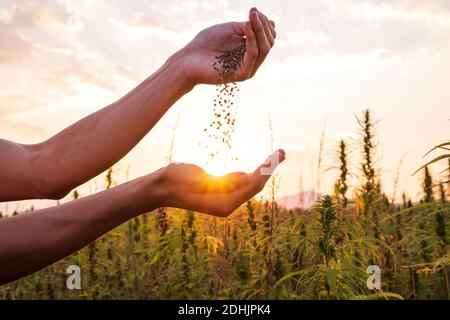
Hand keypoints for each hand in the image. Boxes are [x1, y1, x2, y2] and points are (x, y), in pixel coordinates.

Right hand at [158, 150, 285, 216]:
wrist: (161, 187)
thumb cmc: (175, 181)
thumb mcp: (197, 178)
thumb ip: (223, 181)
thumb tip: (247, 177)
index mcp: (223, 204)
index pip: (251, 185)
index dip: (265, 170)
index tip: (275, 156)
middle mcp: (227, 204)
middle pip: (255, 185)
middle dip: (269, 169)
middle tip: (282, 152)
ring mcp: (225, 199)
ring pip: (251, 184)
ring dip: (264, 170)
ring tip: (277, 155)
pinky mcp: (222, 192)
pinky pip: (243, 182)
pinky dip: (254, 172)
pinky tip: (263, 165)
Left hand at [181, 7, 276, 84]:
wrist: (188, 59)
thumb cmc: (206, 43)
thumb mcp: (230, 29)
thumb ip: (248, 27)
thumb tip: (271, 22)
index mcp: (250, 51)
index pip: (267, 38)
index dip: (264, 23)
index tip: (254, 10)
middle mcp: (251, 62)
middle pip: (268, 43)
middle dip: (263, 25)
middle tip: (253, 12)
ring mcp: (247, 69)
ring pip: (263, 49)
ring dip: (259, 30)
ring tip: (251, 17)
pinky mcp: (241, 74)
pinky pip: (252, 55)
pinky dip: (252, 40)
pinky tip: (246, 28)